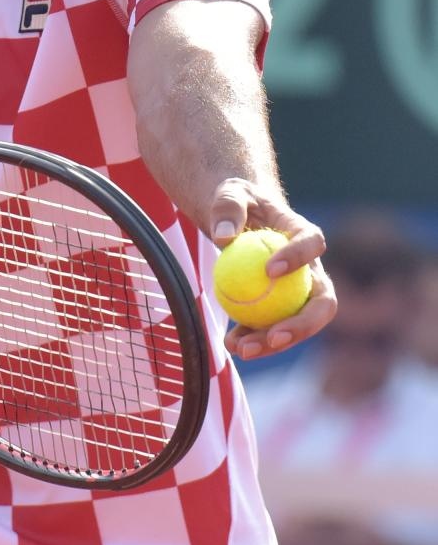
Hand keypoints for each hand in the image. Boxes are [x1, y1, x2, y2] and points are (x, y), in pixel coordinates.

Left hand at [209, 179, 336, 361]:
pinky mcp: (279, 309)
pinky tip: (231, 345)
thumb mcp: (230, 194)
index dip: (299, 257)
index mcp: (304, 233)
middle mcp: (311, 269)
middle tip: (273, 336)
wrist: (238, 223)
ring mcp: (298, 293)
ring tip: (242, 350)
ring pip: (298, 324)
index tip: (270, 270)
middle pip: (322, 301)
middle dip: (303, 324)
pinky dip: (253, 339)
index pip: (313, 243)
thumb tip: (223, 236)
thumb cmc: (239, 204)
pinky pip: (271, 328)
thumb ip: (228, 208)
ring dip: (274, 342)